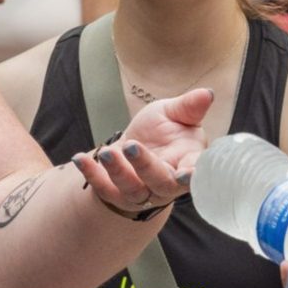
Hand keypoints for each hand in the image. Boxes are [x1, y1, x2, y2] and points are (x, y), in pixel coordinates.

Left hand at [73, 88, 212, 215]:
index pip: (195, 171)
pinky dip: (90, 175)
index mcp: (186, 162)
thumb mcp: (174, 113)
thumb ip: (189, 107)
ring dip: (117, 172)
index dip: (193, 175)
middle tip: (131, 146)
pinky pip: (103, 189)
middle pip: (160, 183)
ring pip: (131, 189)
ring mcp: (141, 192)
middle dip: (145, 166)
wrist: (133, 148)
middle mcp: (166, 182)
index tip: (186, 174)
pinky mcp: (116, 194)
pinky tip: (80, 158)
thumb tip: (207, 93)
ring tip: (105, 153)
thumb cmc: (161, 131)